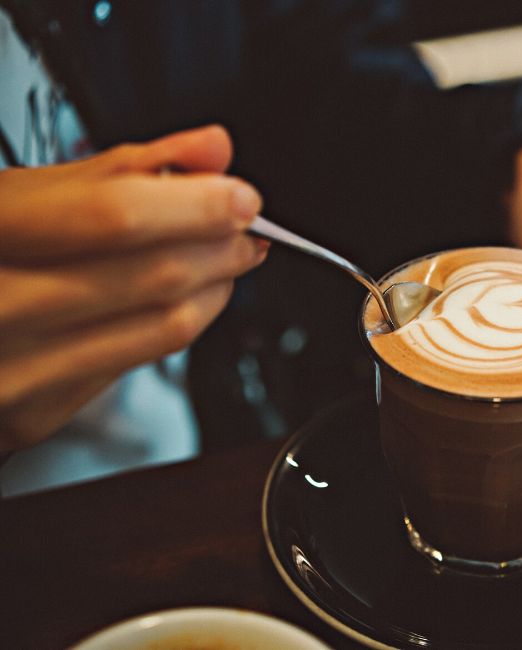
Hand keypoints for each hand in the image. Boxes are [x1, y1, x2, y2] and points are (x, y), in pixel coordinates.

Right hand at [0, 125, 266, 451]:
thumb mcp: (29, 194)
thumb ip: (126, 169)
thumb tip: (211, 148)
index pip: (116, 215)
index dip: (197, 205)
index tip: (240, 197)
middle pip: (155, 275)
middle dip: (222, 247)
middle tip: (247, 231)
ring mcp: (12, 366)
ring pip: (165, 325)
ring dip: (217, 287)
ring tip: (228, 261)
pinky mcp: (35, 412)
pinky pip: (143, 363)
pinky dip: (185, 323)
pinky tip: (190, 299)